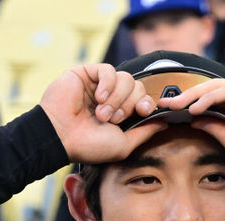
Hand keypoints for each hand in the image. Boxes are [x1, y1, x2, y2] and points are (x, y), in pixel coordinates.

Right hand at [39, 63, 162, 164]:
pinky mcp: (86, 74)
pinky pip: (108, 70)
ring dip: (116, 98)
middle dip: (128, 104)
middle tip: (113, 119)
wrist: (60, 137)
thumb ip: (145, 132)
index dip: (146, 103)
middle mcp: (111, 98)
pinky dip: (107, 84)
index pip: (143, 98)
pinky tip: (98, 97)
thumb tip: (164, 122)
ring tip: (101, 113)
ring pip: (125, 78)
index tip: (143, 111)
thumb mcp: (123, 144)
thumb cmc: (88, 145)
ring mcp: (98, 85)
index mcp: (120, 113)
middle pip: (137, 86)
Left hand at [157, 79, 224, 177]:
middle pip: (208, 93)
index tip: (165, 115)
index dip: (186, 108)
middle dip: (184, 98)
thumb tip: (194, 121)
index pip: (207, 105)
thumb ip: (218, 132)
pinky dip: (212, 97)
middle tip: (162, 105)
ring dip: (193, 96)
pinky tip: (196, 107)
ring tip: (175, 105)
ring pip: (216, 89)